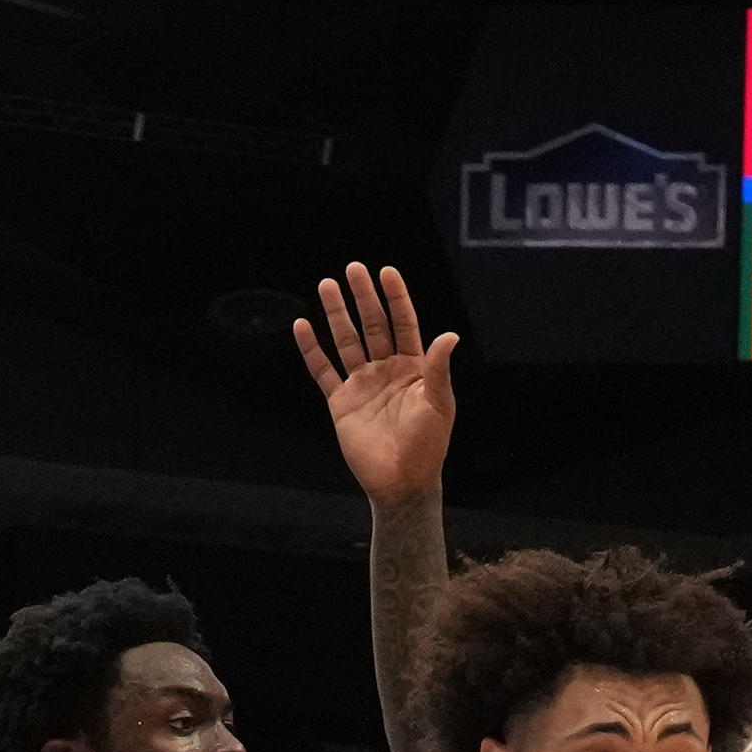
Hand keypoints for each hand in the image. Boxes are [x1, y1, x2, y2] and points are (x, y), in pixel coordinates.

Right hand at [293, 261, 457, 506]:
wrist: (402, 482)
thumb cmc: (428, 445)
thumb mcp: (439, 404)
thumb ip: (438, 369)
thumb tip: (449, 336)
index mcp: (413, 367)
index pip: (403, 323)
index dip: (396, 298)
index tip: (386, 272)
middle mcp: (386, 369)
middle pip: (372, 325)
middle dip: (363, 297)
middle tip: (353, 269)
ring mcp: (362, 384)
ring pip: (346, 341)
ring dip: (336, 314)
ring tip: (326, 285)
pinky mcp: (341, 403)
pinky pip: (323, 371)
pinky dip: (312, 350)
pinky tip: (302, 327)